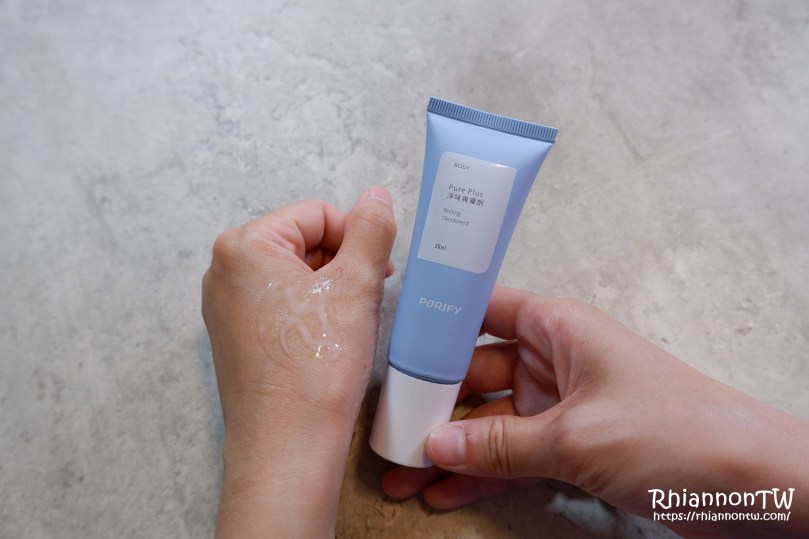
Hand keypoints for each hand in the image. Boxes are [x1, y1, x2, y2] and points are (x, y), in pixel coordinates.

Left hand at [202, 187, 395, 537]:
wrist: (287, 448)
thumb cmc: (317, 367)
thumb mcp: (356, 285)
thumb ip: (370, 230)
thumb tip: (376, 195)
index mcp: (244, 246)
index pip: (316, 214)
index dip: (356, 238)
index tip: (379, 272)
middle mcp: (223, 271)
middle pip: (301, 241)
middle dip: (342, 263)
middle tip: (367, 298)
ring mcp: (224, 307)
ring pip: (292, 275)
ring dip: (329, 288)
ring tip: (348, 324)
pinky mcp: (233, 337)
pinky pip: (278, 304)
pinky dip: (309, 312)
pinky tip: (326, 340)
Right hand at [382, 286, 808, 537]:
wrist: (753, 486)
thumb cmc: (675, 433)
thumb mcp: (576, 436)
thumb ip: (500, 444)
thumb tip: (435, 446)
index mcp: (558, 328)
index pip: (482, 309)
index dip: (438, 320)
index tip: (391, 342)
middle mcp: (554, 361)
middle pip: (475, 373)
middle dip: (431, 403)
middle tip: (386, 427)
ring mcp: (560, 407)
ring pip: (489, 422)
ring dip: (448, 447)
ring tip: (401, 473)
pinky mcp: (571, 448)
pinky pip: (512, 455)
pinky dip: (480, 472)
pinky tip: (443, 491)